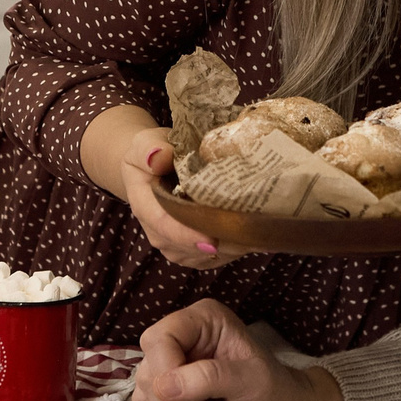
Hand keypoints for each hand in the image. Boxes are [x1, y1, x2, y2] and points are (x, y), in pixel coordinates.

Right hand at [120, 127, 249, 270]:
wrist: (152, 168)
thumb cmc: (151, 153)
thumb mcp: (144, 142)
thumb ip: (148, 149)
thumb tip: (160, 156)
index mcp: (145, 206)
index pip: (163, 225)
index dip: (187, 235)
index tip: (211, 241)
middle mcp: (158, 232)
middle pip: (188, 246)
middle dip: (218, 241)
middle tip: (251, 231)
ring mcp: (175, 245)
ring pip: (205, 256)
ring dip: (230, 245)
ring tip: (256, 230)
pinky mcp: (192, 251)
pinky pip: (214, 258)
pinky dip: (234, 248)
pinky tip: (251, 233)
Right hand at [135, 299, 337, 400]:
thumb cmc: (272, 392)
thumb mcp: (252, 380)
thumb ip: (211, 376)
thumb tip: (164, 386)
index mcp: (202, 320)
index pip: (160, 338)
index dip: (166, 369)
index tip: (190, 397)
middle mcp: (179, 339)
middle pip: (148, 370)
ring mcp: (166, 368)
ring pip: (143, 396)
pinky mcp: (160, 396)